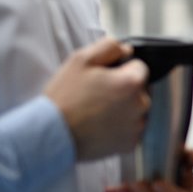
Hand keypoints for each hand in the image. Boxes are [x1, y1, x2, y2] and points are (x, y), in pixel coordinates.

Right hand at [44, 37, 149, 161]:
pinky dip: (119, 127)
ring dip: (123, 108)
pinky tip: (100, 125)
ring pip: (136, 110)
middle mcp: (141, 105)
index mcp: (132, 83)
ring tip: (96, 111)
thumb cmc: (65, 96)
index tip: (104, 78)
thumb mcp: (81, 59)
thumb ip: (110, 47)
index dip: (121, 69)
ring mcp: (136, 127)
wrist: (50, 134)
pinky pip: (130, 129)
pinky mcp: (130, 144)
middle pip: (140, 90)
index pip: (139, 67)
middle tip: (97, 95)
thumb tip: (127, 50)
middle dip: (123, 89)